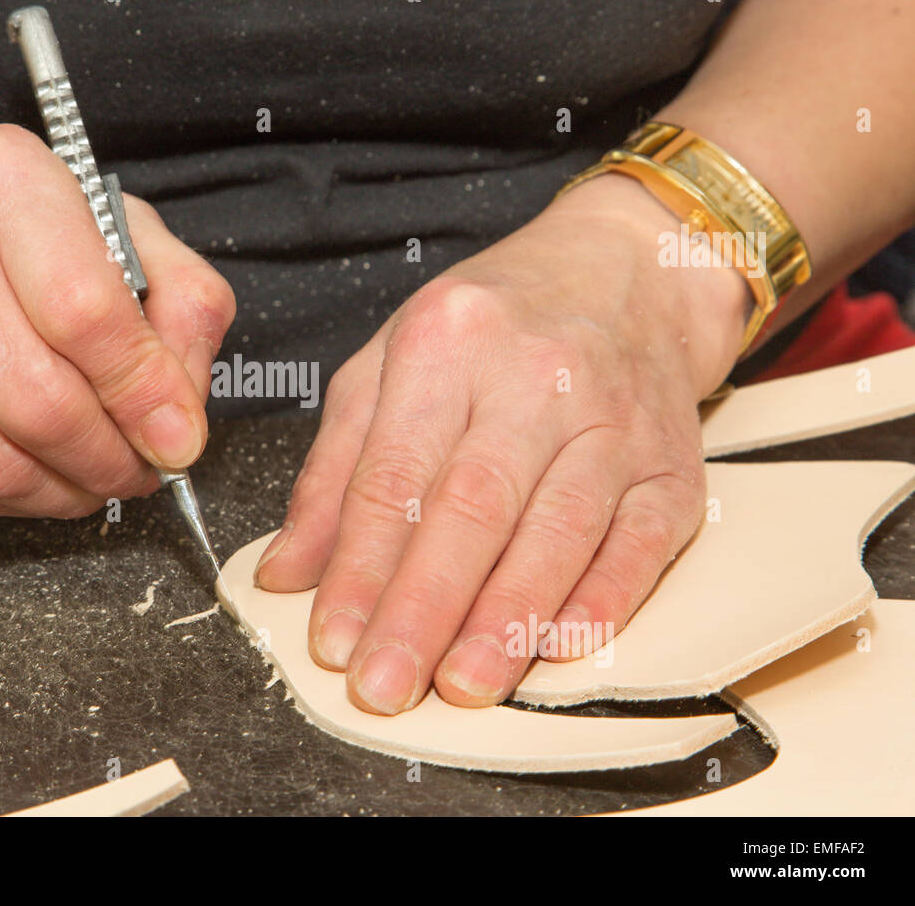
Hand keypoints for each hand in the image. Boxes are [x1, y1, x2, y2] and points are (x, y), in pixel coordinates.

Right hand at [0, 124, 234, 516]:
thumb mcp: (112, 227)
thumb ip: (179, 302)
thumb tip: (181, 416)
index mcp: (8, 182)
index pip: (87, 313)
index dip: (143, 393)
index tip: (177, 437)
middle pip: (42, 402)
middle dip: (112, 460)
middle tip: (143, 469)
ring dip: (69, 491)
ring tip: (99, 479)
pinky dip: (18, 498)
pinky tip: (43, 476)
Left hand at [254, 174, 751, 712]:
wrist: (628, 273)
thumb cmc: (493, 326)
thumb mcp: (389, 364)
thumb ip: (336, 470)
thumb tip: (288, 572)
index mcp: (445, 344)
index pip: (394, 475)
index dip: (361, 567)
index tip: (333, 642)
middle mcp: (534, 376)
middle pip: (473, 507)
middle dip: (424, 609)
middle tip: (385, 687)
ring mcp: (613, 419)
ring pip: (558, 531)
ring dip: (507, 619)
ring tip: (463, 686)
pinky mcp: (672, 463)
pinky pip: (639, 542)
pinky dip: (600, 602)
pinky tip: (559, 649)